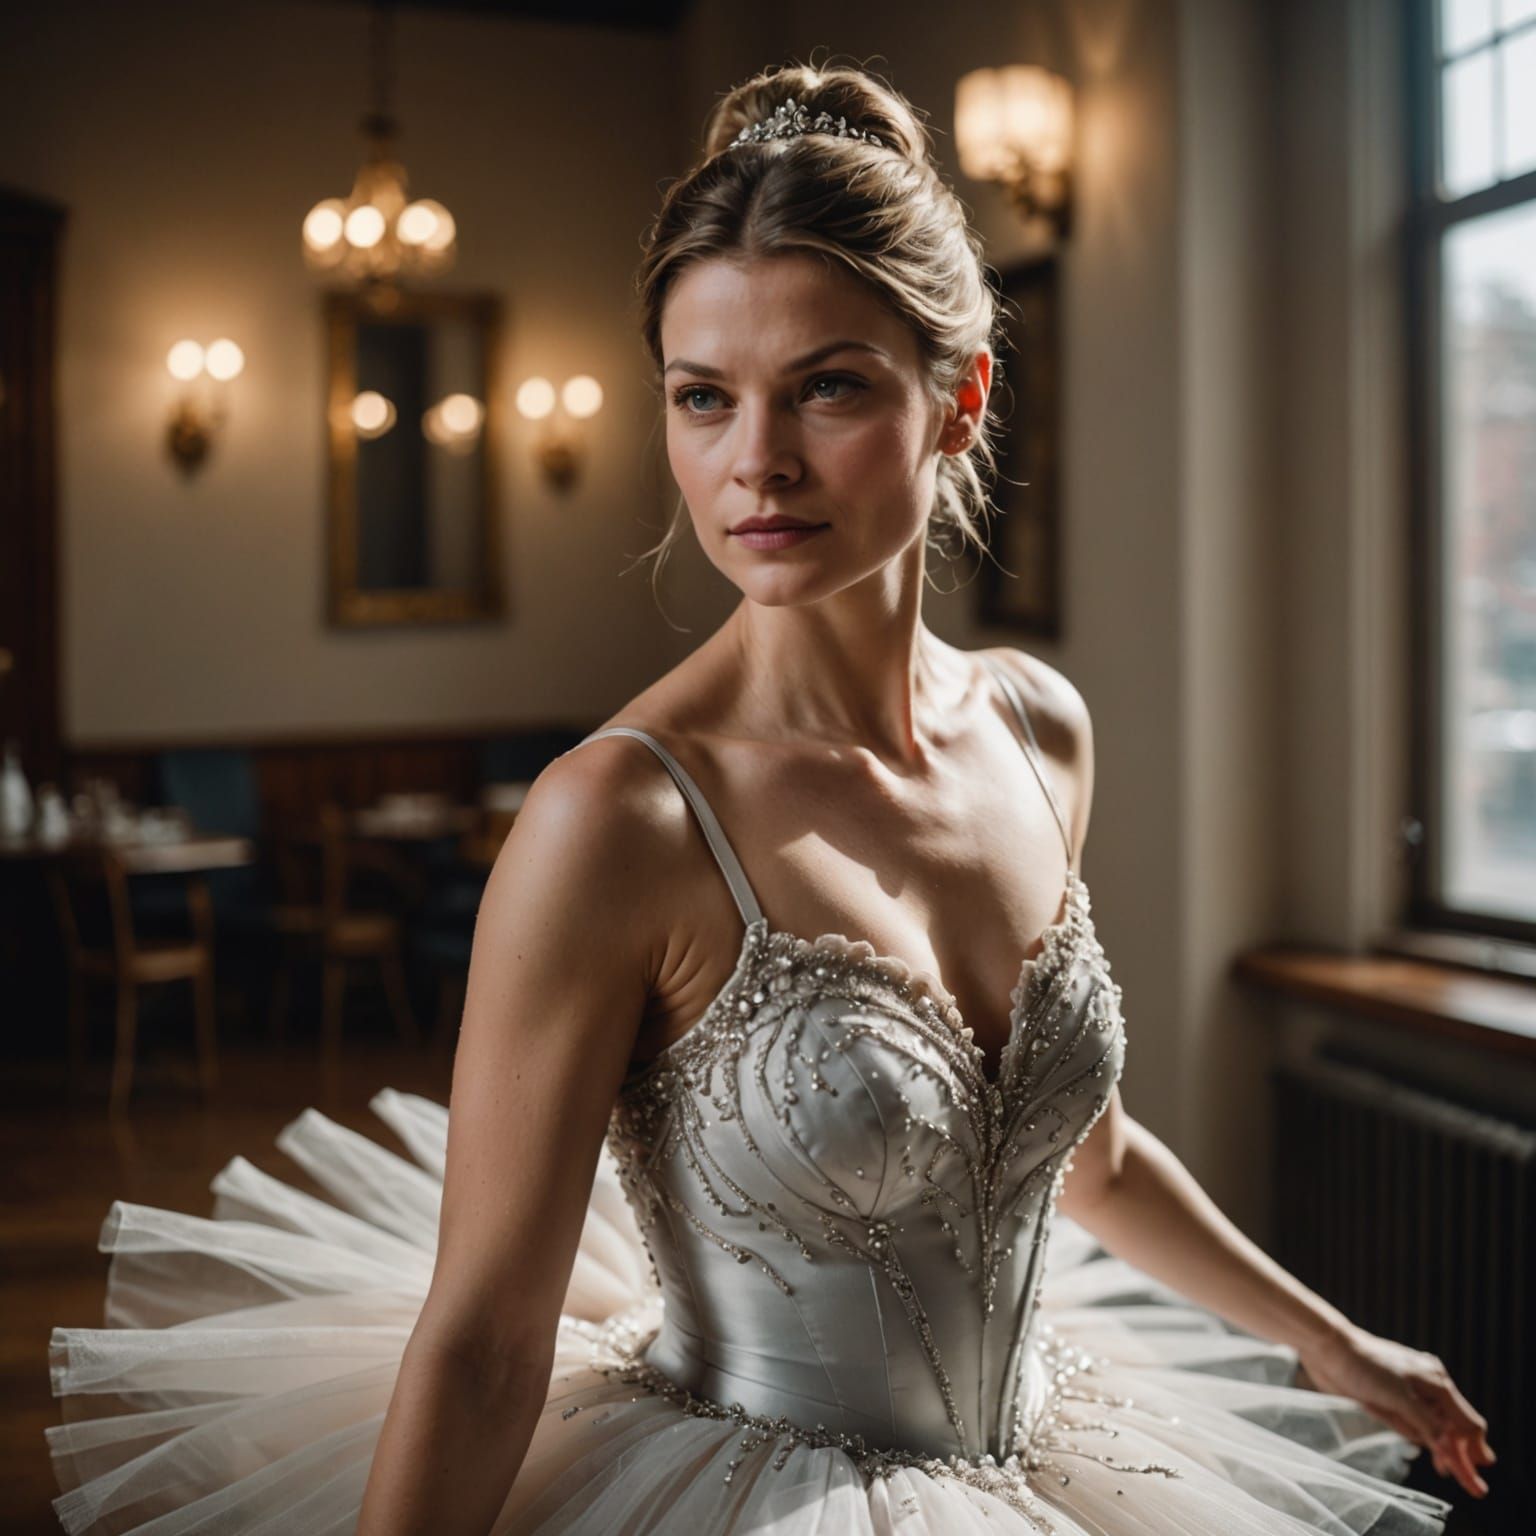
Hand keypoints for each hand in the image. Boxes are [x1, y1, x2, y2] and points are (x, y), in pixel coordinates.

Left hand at [1295, 1323, 1493, 1498]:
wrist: (1328, 1348)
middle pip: (1452, 1427)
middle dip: (1459, 1452)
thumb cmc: (1364, 1366)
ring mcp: (1410, 1393)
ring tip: (1440, 1465)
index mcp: (1436, 1382)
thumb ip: (1426, 1423)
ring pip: (1432, 1427)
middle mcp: (1428, 1387)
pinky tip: (1424, 1447)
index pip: (1466, 1422)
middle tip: (1467, 1481)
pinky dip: (1417, 1435)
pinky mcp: (1392, 1399)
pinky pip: (1413, 1423)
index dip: (1474, 1449)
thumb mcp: (1399, 1397)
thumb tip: (1450, 1448)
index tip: (1478, 1476)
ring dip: (1436, 1444)